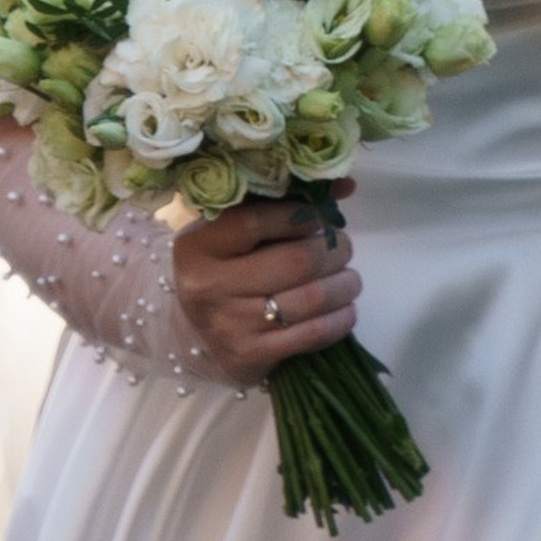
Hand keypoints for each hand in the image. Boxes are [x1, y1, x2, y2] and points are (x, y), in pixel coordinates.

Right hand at [169, 186, 359, 386]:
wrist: (191, 335)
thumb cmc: (221, 271)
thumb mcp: (231, 234)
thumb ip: (278, 206)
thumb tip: (345, 184)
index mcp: (200, 247)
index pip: (255, 222)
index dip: (299, 215)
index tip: (321, 215)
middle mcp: (210, 286)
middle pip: (295, 261)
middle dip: (333, 251)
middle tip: (343, 247)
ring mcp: (231, 325)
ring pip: (310, 298)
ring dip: (344, 285)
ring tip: (350, 279)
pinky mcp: (252, 355)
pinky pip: (312, 334)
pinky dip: (340, 319)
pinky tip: (345, 308)